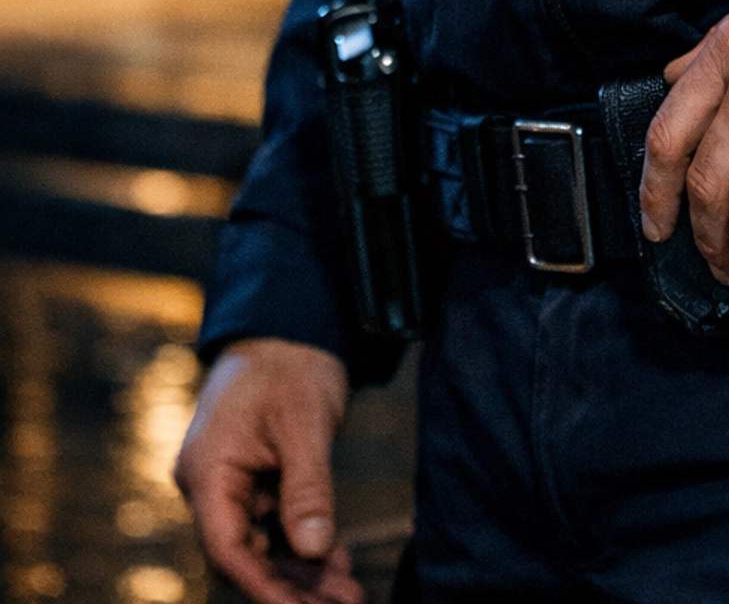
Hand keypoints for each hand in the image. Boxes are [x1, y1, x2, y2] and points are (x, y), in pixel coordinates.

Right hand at [174, 339, 361, 603]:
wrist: (288, 325)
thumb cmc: (290, 364)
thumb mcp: (305, 423)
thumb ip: (308, 488)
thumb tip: (316, 551)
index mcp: (207, 471)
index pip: (227, 547)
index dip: (263, 587)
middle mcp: (209, 485)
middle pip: (245, 556)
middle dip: (291, 586)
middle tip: (343, 603)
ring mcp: (229, 485)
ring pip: (261, 547)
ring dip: (302, 572)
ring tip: (347, 593)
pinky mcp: (251, 482)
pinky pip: (271, 526)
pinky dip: (302, 545)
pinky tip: (336, 563)